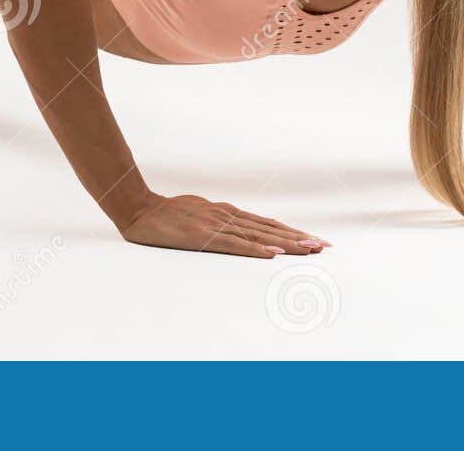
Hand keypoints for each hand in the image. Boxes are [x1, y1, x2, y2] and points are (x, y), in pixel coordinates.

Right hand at [118, 193, 330, 257]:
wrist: (140, 210)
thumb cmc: (169, 214)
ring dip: (285, 243)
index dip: (292, 232)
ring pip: (258, 235)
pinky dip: (255, 248)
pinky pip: (234, 244)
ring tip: (308, 249)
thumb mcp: (201, 213)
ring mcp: (216, 225)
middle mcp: (227, 216)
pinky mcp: (203, 235)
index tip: (315, 241)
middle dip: (298, 238)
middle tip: (323, 247)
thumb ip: (221, 221)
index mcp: (227, 213)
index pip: (267, 224)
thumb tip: (242, 229)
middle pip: (269, 229)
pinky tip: (271, 253)